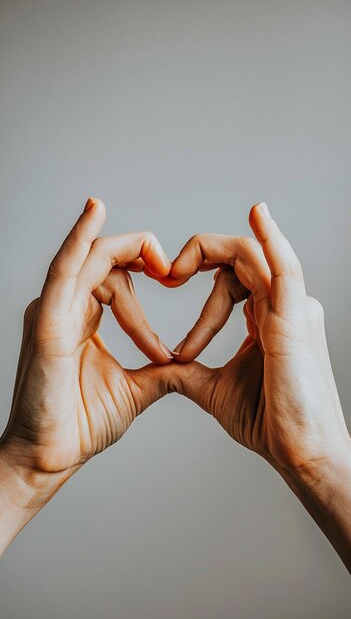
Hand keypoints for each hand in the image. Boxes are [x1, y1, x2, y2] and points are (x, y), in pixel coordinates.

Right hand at [0, 198, 174, 549]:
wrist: (49, 459)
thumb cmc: (81, 425)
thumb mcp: (134, 390)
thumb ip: (159, 371)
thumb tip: (185, 365)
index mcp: (81, 318)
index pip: (116, 279)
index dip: (146, 278)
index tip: (174, 284)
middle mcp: (64, 307)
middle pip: (104, 259)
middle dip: (142, 258)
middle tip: (173, 270)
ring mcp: (52, 310)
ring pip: (89, 257)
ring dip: (126, 249)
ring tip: (159, 256)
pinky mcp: (47, 321)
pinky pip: (64, 270)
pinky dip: (80, 239)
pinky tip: (95, 212)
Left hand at [160, 203, 349, 476]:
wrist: (300, 454)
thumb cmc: (269, 423)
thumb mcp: (215, 390)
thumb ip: (188, 373)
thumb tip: (162, 367)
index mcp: (268, 318)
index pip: (230, 281)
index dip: (199, 287)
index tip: (168, 295)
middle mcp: (283, 306)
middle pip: (240, 258)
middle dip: (199, 259)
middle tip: (166, 276)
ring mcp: (293, 309)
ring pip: (254, 256)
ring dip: (212, 253)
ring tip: (176, 267)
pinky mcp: (296, 319)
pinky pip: (285, 269)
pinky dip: (272, 240)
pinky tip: (257, 215)